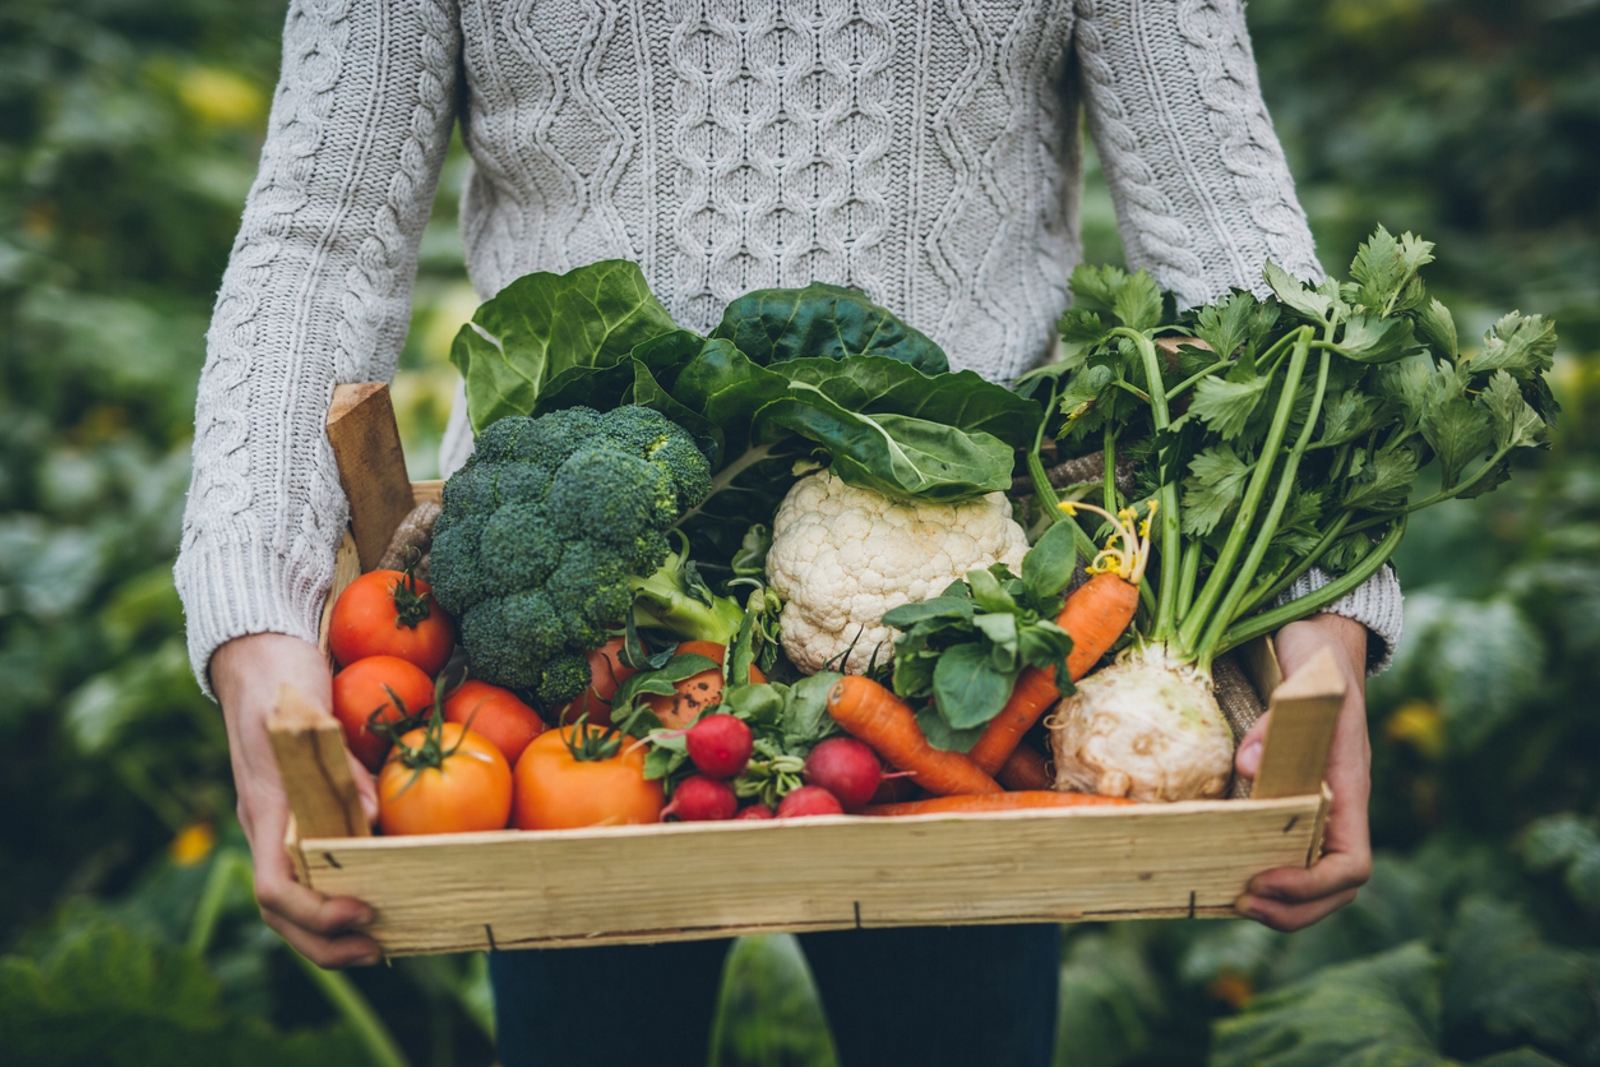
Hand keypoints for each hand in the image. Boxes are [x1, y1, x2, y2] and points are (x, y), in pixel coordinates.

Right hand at [211, 633, 381, 966]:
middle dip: (327, 943)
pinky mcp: (299, 813)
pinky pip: (312, 870)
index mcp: (266, 809)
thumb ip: (337, 763)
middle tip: (380, 950)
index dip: (315, 913)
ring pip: (295, 900)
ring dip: (332, 931)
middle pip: (283, 913)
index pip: (274, 888)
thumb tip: (373, 818)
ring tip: (383, 941)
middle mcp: (268, 826)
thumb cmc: (282, 677)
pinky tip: (382, 894)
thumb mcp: (309, 712)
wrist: (258, 650)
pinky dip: (339, 894)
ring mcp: (280, 823)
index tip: (361, 912)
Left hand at [1232, 613, 1371, 930]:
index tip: (1265, 880)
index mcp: (1349, 789)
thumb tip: (1248, 767)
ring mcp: (1317, 805)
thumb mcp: (1308, 683)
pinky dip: (1262, 871)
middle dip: (1293, 909)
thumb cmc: (1321, 662)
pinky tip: (1224, 870)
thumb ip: (1283, 722)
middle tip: (1241, 903)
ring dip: (1279, 902)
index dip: (1312, 885)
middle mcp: (1337, 806)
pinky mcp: (1290, 796)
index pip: (1352, 863)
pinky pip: (1285, 850)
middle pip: (1334, 888)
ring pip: (1312, 877)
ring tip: (1233, 900)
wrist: (1322, 642)